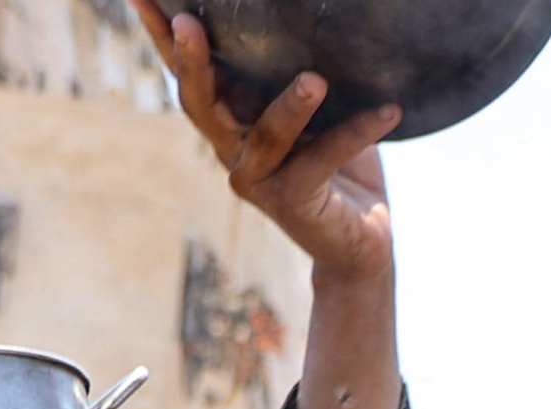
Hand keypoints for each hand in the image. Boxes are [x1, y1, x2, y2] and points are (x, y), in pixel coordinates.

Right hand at [140, 2, 402, 285]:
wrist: (360, 244)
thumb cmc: (336, 166)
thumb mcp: (315, 111)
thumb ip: (296, 70)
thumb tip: (307, 11)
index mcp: (228, 120)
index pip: (188, 74)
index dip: (161, 38)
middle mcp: (232, 150)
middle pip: (200, 103)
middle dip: (192, 62)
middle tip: (188, 22)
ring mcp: (259, 181)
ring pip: (265, 137)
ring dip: (290, 106)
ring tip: (314, 79)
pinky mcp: (294, 204)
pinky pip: (323, 161)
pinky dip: (358, 133)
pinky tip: (388, 109)